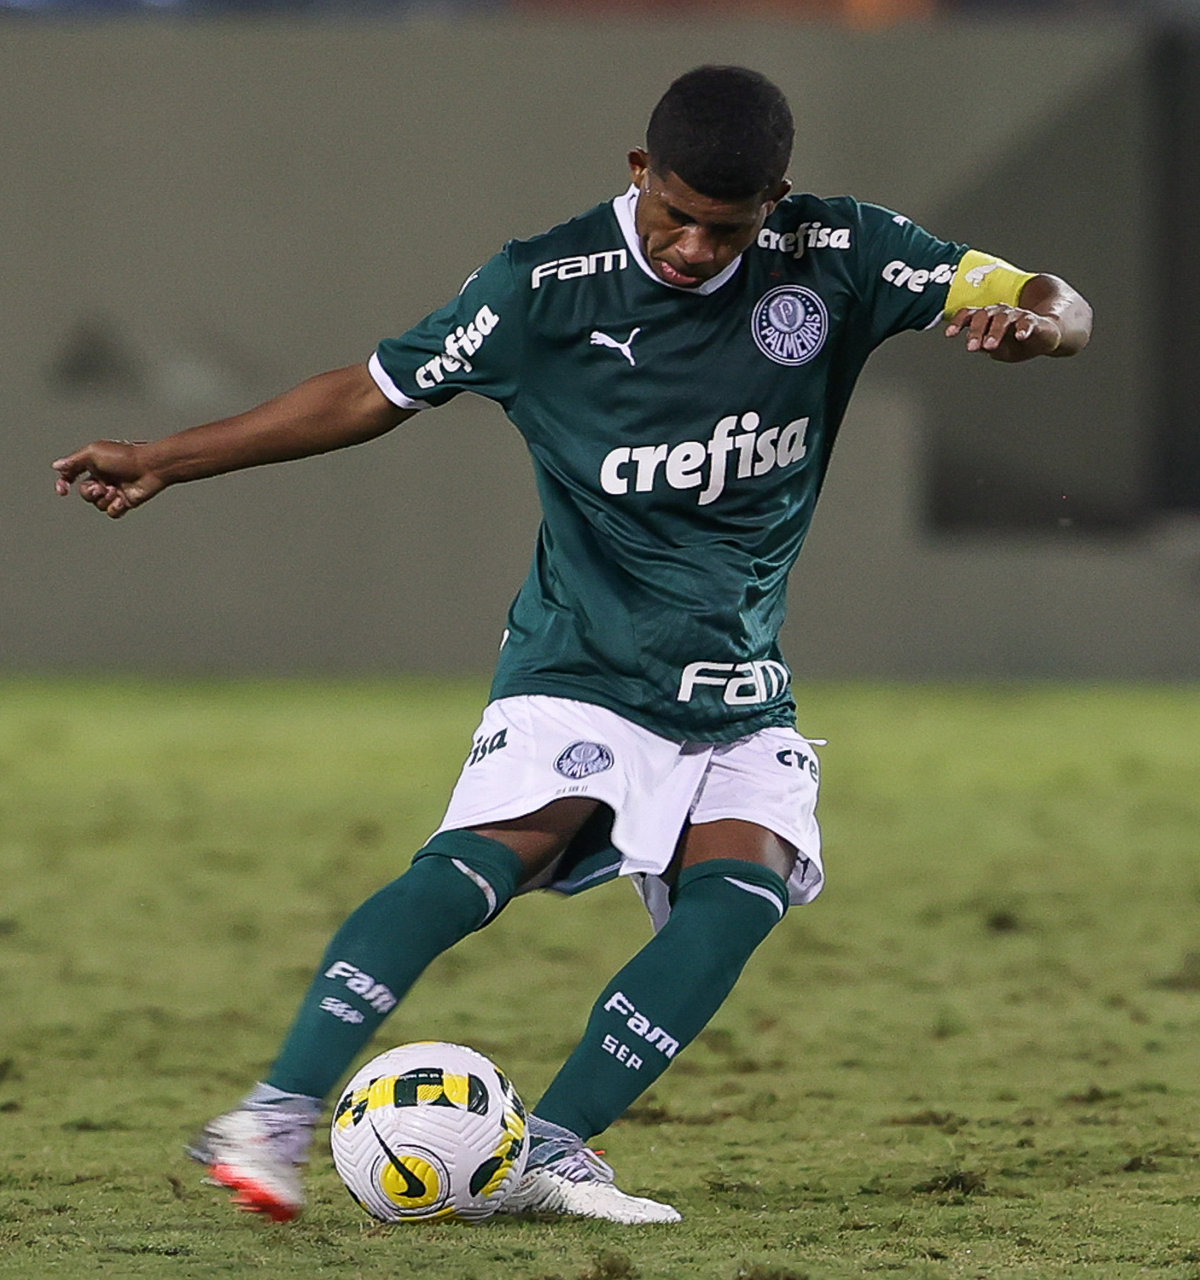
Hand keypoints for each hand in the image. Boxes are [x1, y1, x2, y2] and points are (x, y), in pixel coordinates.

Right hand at [52, 440, 166, 517]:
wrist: (150, 468)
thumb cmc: (125, 457)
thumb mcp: (93, 453)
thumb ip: (74, 461)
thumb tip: (56, 466)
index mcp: (93, 465)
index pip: (72, 476)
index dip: (64, 483)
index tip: (63, 490)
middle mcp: (103, 478)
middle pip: (85, 494)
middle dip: (90, 493)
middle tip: (101, 487)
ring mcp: (114, 491)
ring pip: (98, 504)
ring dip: (104, 499)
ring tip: (115, 490)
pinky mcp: (125, 502)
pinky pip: (112, 513)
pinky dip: (115, 508)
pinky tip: (122, 500)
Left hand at [944, 304, 1062, 362]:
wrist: (1047, 336)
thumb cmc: (1017, 343)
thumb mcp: (998, 349)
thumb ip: (985, 346)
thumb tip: (976, 345)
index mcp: (988, 318)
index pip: (970, 315)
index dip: (959, 322)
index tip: (949, 334)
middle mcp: (1000, 313)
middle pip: (984, 316)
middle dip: (976, 331)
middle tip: (972, 347)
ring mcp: (1018, 316)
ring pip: (1004, 318)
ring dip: (995, 331)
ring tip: (990, 346)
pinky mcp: (1035, 322)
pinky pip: (1029, 322)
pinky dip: (1024, 328)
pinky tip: (1021, 336)